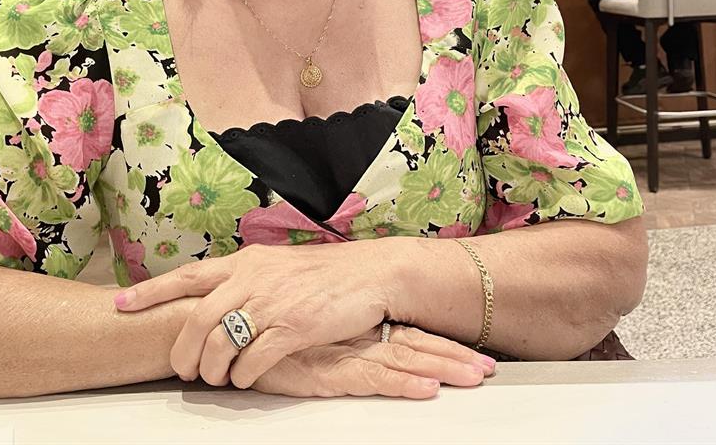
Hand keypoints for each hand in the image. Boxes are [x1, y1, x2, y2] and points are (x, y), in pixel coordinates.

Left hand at [115, 241, 398, 387]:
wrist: (371, 274)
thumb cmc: (325, 274)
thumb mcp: (278, 267)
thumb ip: (247, 280)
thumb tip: (217, 301)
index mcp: (247, 261)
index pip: (189, 275)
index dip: (152, 290)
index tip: (121, 303)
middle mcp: (254, 278)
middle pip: (197, 318)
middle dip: (182, 350)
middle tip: (181, 370)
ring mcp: (273, 303)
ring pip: (220, 343)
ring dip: (212, 369)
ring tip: (216, 379)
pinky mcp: (294, 327)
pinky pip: (253, 361)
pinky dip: (242, 376)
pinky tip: (246, 378)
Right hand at [250, 325, 494, 398]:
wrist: (226, 327)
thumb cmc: (263, 332)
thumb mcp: (306, 334)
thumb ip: (332, 337)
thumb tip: (358, 341)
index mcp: (354, 327)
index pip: (407, 334)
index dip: (441, 342)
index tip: (474, 352)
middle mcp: (354, 337)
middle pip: (414, 345)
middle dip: (453, 357)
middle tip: (489, 369)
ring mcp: (343, 353)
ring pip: (403, 360)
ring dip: (441, 368)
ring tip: (475, 376)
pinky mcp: (326, 372)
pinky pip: (374, 379)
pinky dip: (404, 384)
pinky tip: (427, 388)